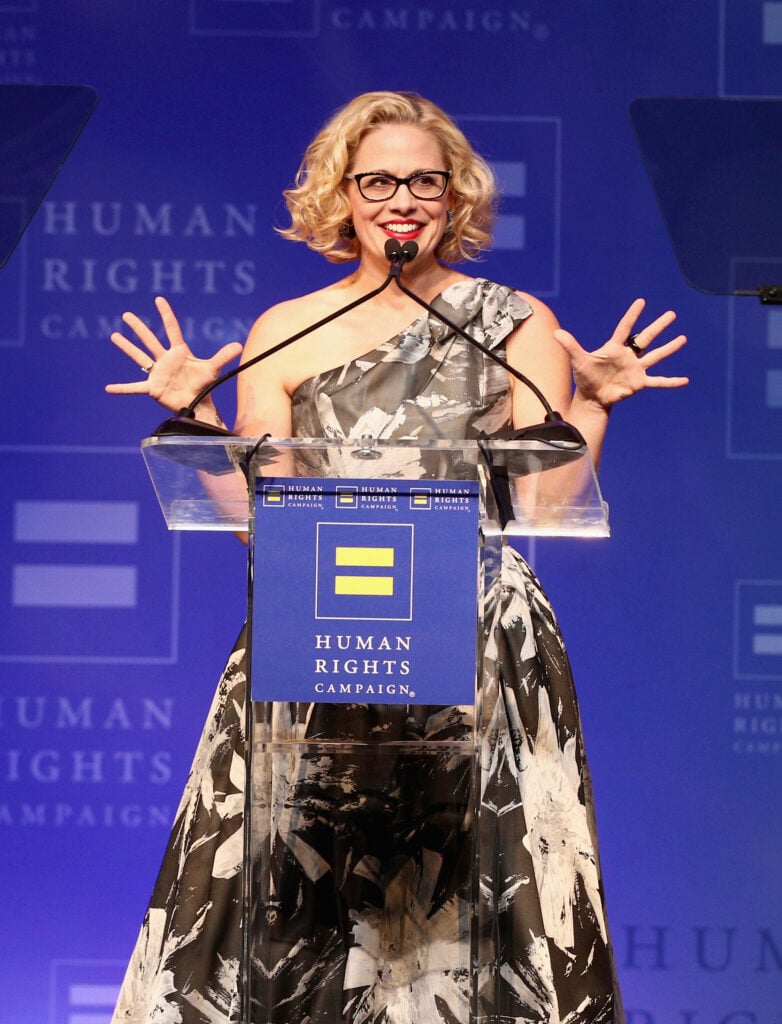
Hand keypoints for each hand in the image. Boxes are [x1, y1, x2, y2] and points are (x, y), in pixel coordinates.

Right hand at [105, 296, 242, 413]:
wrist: (197, 404)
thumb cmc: (203, 385)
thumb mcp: (212, 369)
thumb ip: (223, 356)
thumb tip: (239, 345)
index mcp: (179, 352)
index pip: (172, 329)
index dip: (166, 314)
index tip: (159, 300)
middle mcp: (165, 360)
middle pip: (150, 340)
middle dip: (139, 328)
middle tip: (126, 314)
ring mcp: (157, 373)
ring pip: (139, 357)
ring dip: (127, 347)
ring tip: (114, 336)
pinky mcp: (152, 388)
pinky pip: (134, 387)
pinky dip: (122, 388)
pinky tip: (108, 388)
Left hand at [553, 298, 688, 410]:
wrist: (592, 398)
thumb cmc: (585, 377)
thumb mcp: (578, 361)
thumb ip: (571, 346)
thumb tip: (556, 333)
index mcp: (614, 347)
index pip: (625, 328)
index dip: (632, 315)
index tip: (641, 302)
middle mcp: (628, 355)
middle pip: (646, 338)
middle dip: (658, 327)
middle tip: (671, 314)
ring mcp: (636, 369)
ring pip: (656, 356)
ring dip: (669, 348)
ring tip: (683, 338)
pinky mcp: (640, 383)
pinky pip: (658, 381)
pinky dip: (671, 382)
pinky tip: (685, 380)